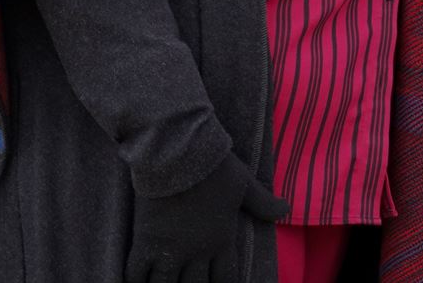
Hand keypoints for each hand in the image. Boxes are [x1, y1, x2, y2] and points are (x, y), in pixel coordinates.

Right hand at [126, 149, 290, 282]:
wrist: (180, 152)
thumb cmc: (215, 167)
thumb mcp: (245, 184)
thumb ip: (263, 202)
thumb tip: (286, 210)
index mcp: (222, 240)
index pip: (226, 279)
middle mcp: (197, 252)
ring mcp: (170, 250)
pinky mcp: (145, 242)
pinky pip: (136, 273)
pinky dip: (135, 281)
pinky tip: (137, 282)